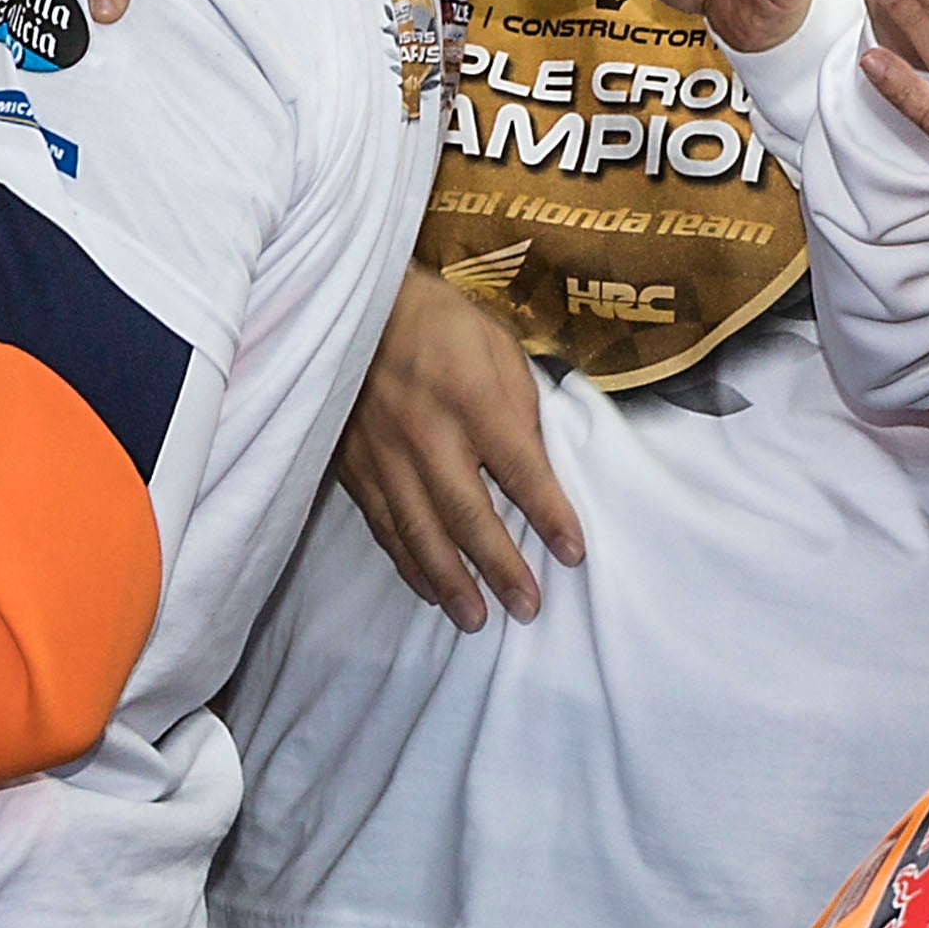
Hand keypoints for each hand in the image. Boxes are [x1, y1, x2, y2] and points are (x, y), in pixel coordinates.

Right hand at [331, 264, 581, 630]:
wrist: (355, 307)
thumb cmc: (440, 323)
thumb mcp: (496, 344)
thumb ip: (520, 403)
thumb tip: (539, 462)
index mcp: (471, 397)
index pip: (520, 468)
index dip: (549, 514)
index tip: (573, 554)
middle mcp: (426, 432)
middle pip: (467, 513)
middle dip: (500, 566)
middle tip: (527, 607)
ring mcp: (385, 454)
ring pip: (419, 530)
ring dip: (450, 580)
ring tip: (475, 619)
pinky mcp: (355, 466)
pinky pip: (385, 524)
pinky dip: (408, 562)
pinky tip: (428, 588)